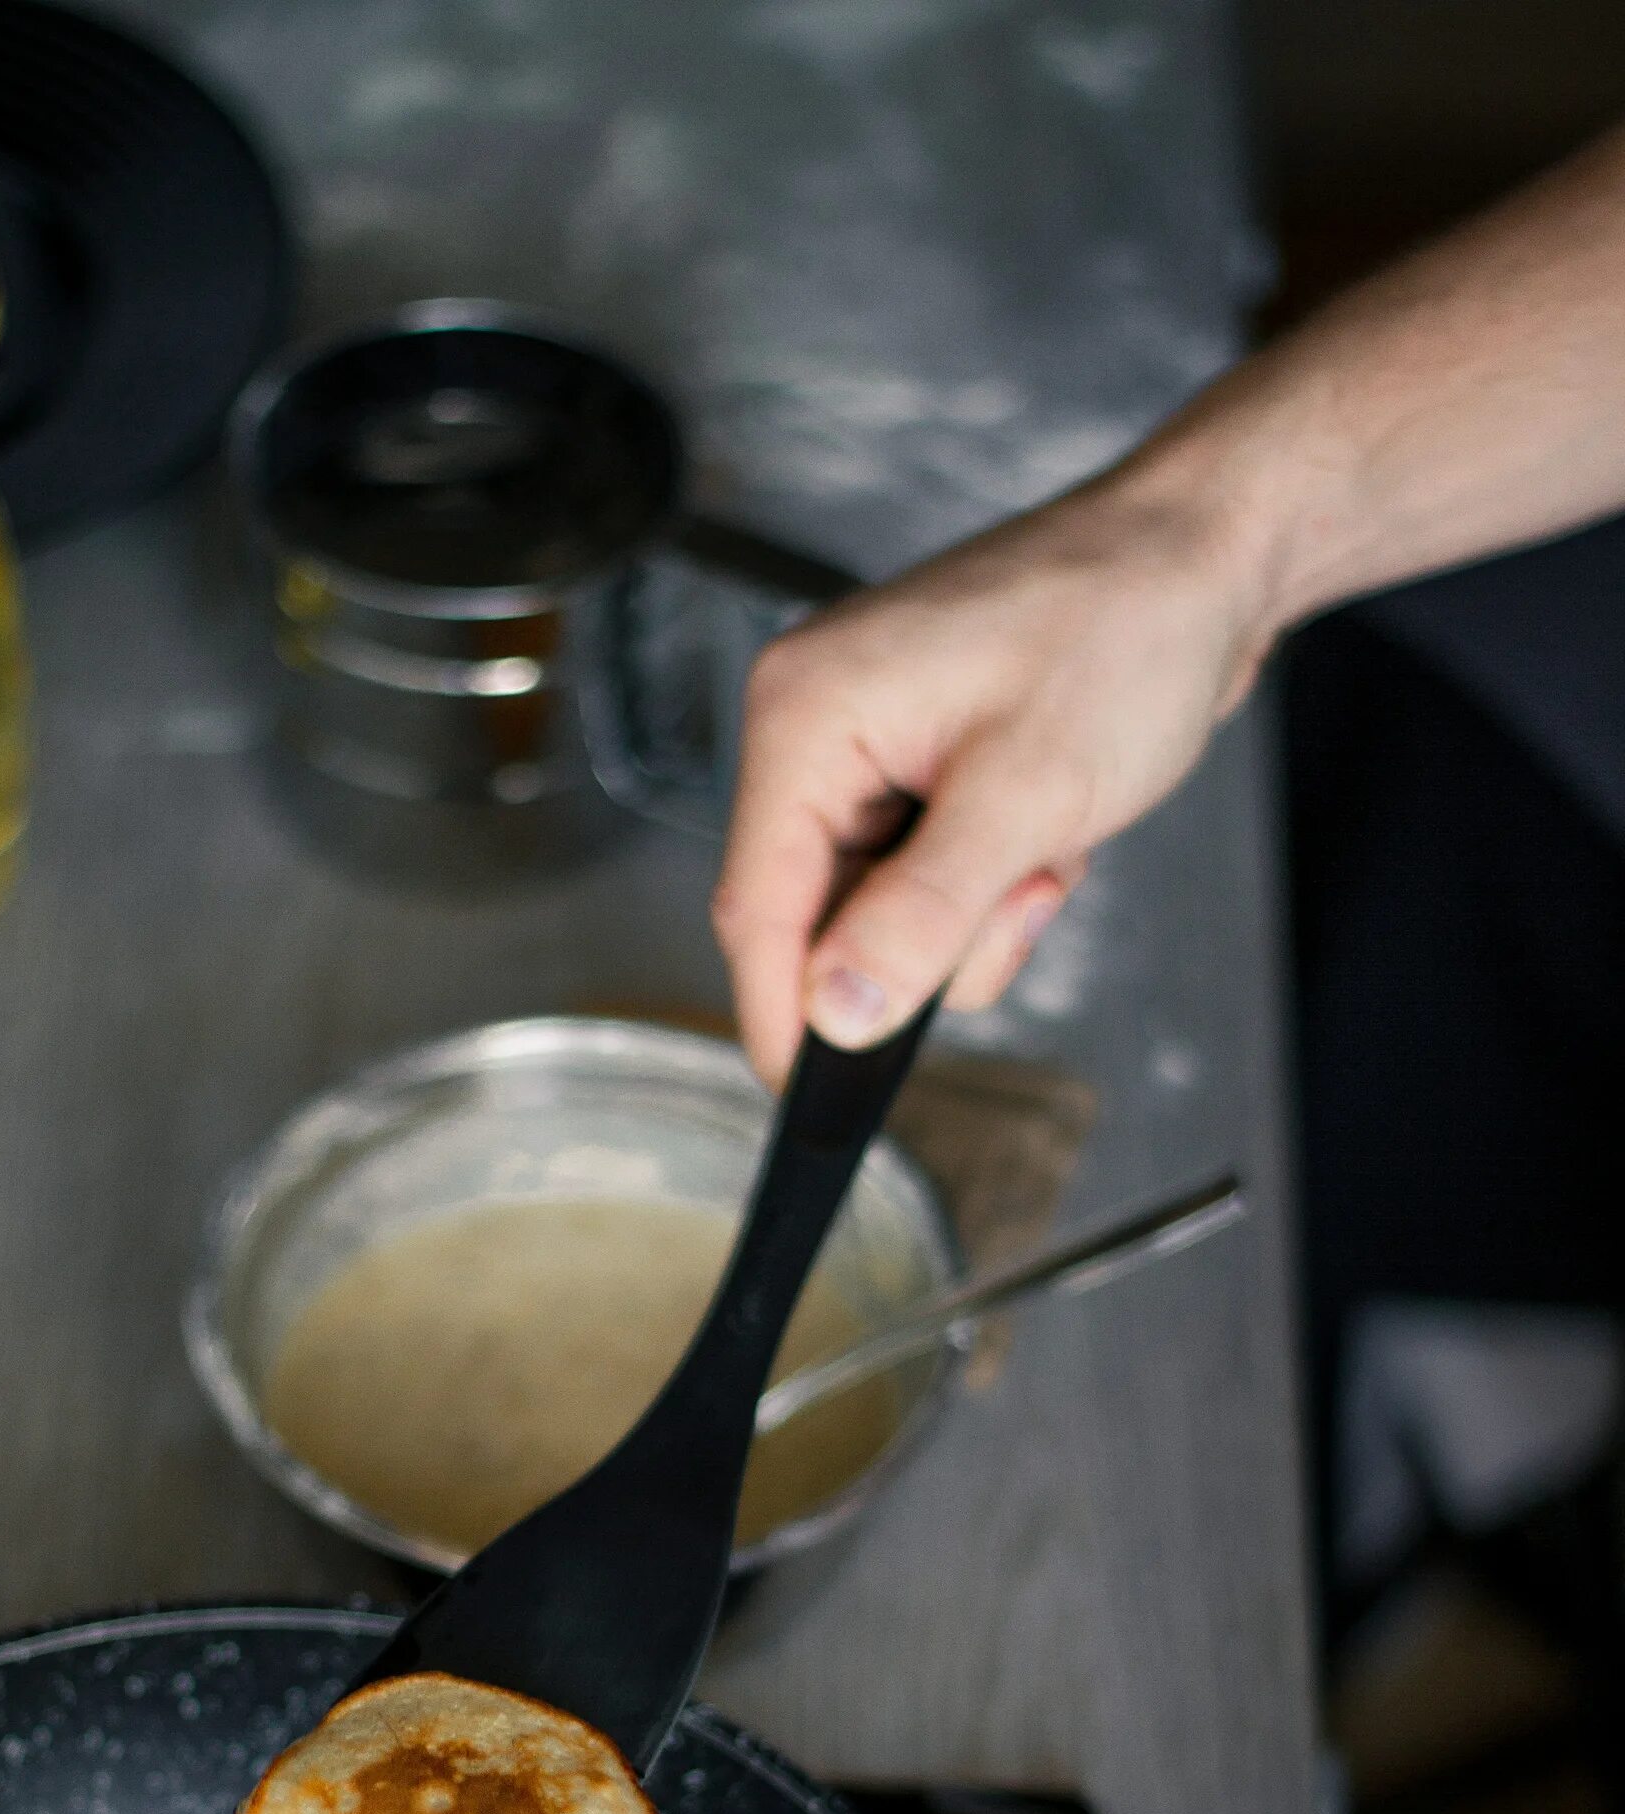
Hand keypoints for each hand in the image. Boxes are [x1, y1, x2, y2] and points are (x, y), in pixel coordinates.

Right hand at [710, 460, 1279, 1082]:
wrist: (1212, 554)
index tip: (816, 1103)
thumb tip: (836, 1012)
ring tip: (1050, 852)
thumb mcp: (1026, 796)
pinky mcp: (922, 762)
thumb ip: (920, 916)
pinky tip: (1050, 838)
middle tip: (1022, 901)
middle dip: (923, 945)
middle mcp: (818, 725)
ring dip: (973, 917)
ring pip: (883, 908)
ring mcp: (871, 745)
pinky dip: (992, 885)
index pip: (758, 905)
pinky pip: (928, 876)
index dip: (785, 1015)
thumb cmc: (1126, 628)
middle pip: (818, 912)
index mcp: (806, 716)